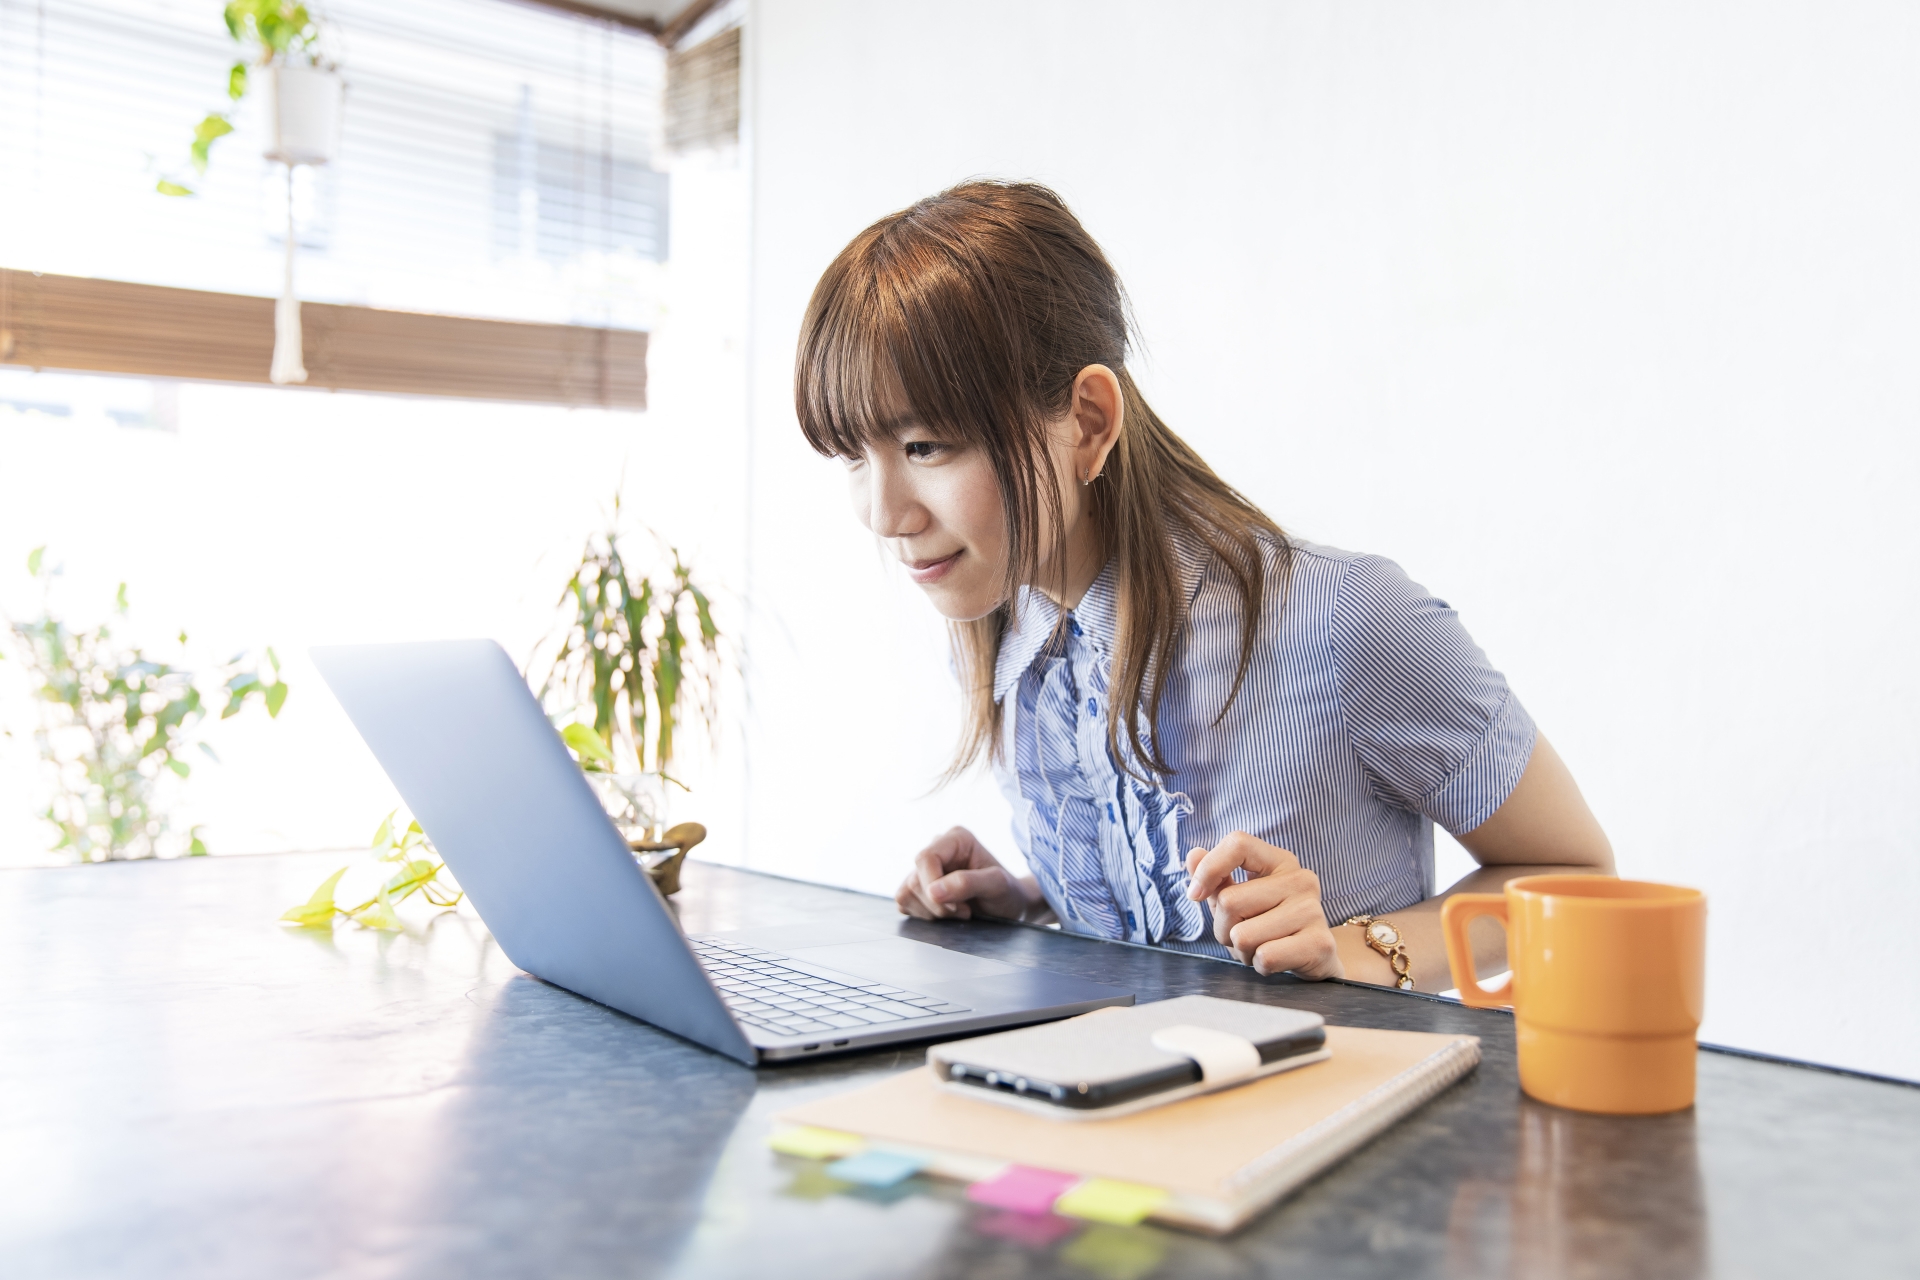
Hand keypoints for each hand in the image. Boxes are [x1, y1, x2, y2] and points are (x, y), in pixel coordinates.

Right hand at [895, 827, 1042, 921]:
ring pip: (906, 893)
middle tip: (965, 911)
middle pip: (915, 880)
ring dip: (932, 912)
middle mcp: (937, 850)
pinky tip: (946, 915)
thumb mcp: (997, 886)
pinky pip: (904, 904)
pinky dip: (924, 916)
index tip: (957, 906)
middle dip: (938, 904)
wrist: (1011, 908)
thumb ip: (967, 883)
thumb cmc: (1008, 893)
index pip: (925, 858)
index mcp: (955, 839)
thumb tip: (934, 891)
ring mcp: (926, 870)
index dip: (933, 885)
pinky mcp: (919, 889)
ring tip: (959, 911)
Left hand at [1185, 832, 1342, 978]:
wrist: (1314, 959)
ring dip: (1243, 951)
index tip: (1196, 894)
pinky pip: (1265, 956)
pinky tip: (1277, 961)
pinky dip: (1260, 965)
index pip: (1238, 844)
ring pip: (1243, 935)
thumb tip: (1194, 855)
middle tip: (1244, 936)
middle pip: (1230, 901)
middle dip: (1224, 929)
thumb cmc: (1269, 927)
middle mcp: (1301, 879)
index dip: (1208, 869)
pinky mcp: (1320, 943)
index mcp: (1280, 861)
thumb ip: (1216, 878)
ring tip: (1263, 947)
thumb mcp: (1238, 901)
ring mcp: (1313, 910)